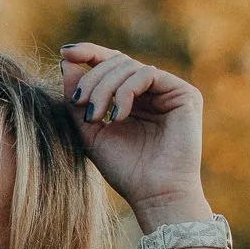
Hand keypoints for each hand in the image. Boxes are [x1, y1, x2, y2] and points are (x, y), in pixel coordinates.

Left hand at [59, 43, 207, 227]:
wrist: (155, 195)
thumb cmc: (125, 171)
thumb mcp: (90, 132)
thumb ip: (77, 100)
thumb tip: (66, 62)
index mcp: (131, 98)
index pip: (110, 64)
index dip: (88, 53)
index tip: (65, 52)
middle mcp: (151, 91)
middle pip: (116, 62)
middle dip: (93, 79)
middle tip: (80, 104)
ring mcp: (168, 91)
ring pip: (129, 66)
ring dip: (105, 87)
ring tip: (97, 117)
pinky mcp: (184, 94)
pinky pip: (147, 75)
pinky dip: (126, 91)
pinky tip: (119, 116)